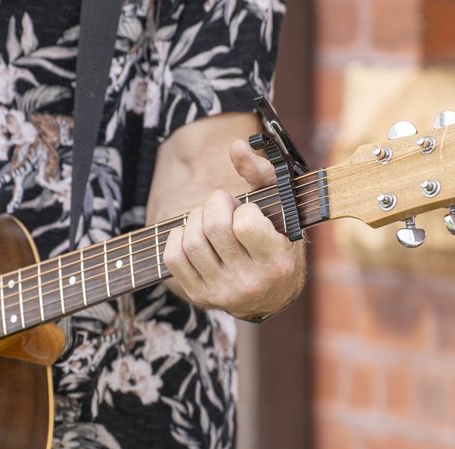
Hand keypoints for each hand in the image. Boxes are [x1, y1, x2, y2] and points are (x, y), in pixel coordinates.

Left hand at [162, 139, 305, 320]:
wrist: (271, 294)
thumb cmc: (278, 240)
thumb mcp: (282, 207)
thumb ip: (262, 173)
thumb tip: (236, 146)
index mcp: (277, 261)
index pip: (244, 222)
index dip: (242, 208)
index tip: (248, 211)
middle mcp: (250, 282)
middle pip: (213, 227)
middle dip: (214, 205)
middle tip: (223, 206)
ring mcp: (223, 292)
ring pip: (191, 241)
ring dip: (195, 219)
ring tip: (209, 219)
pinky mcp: (200, 296)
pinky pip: (172, 258)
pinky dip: (177, 237)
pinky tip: (192, 234)